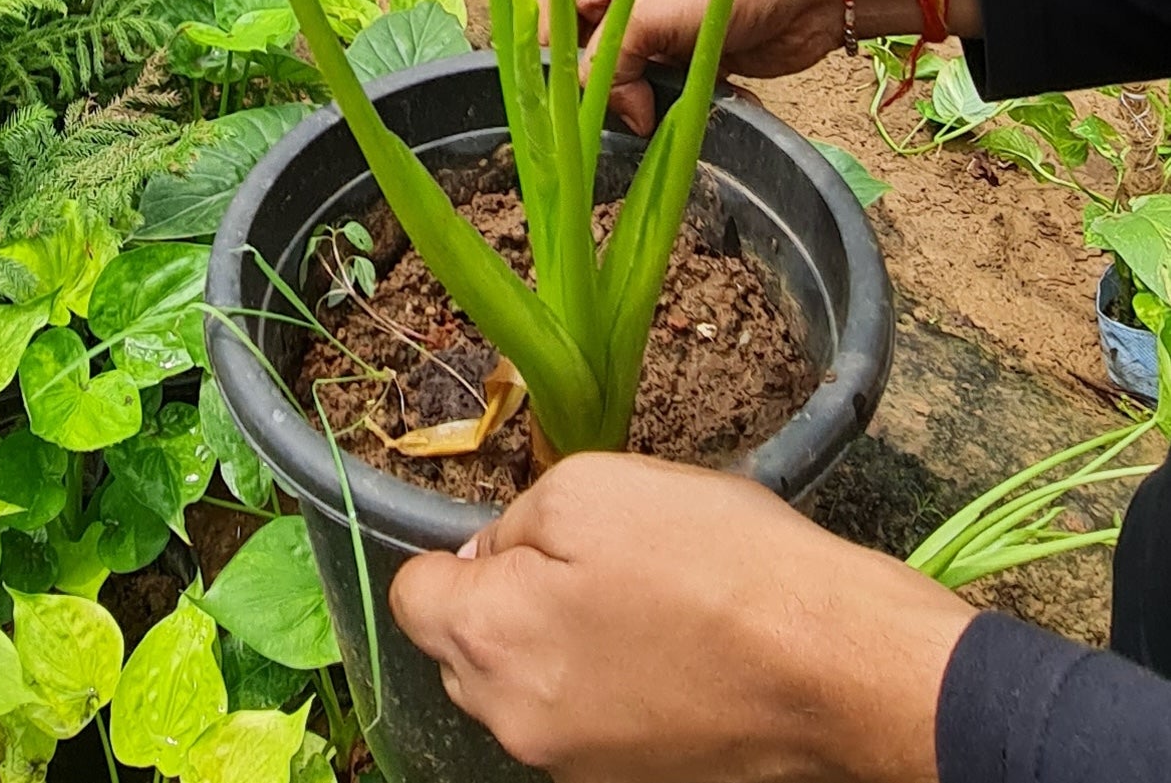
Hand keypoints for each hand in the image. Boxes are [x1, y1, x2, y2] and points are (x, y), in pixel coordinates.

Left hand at [391, 452, 972, 782]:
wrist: (827, 657)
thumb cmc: (707, 560)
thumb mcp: (588, 488)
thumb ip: (512, 521)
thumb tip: (486, 555)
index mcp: (489, 643)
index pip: (414, 595)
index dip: (455, 552)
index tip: (514, 536)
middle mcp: (514, 723)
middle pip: (466, 648)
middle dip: (506, 599)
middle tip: (591, 557)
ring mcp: (574, 765)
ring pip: (526, 685)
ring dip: (558, 641)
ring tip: (639, 599)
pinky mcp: (632, 779)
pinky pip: (585, 717)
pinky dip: (608, 680)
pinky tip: (669, 643)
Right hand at [566, 0, 845, 134]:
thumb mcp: (644, 15)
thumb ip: (606, 69)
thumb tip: (627, 118)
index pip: (552, 29)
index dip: (558, 71)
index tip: (568, 111)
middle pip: (587, 62)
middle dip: (602, 94)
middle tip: (620, 118)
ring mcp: (657, 29)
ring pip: (626, 84)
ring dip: (641, 106)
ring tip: (654, 119)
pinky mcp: (689, 58)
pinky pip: (664, 94)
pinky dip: (672, 109)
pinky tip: (684, 114)